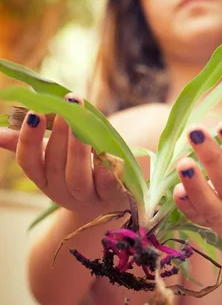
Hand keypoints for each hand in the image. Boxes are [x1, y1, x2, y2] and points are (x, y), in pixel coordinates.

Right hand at [0, 94, 126, 216]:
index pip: (28, 161)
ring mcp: (86, 196)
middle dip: (60, 134)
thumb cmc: (74, 169)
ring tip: (84, 123)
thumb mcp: (51, 157)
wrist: (106, 200)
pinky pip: (107, 188)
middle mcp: (61, 190)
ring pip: (77, 178)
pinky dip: (106, 174)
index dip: (28, 139)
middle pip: (54, 166)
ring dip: (78, 149)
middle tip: (69, 104)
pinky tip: (107, 157)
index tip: (34, 112)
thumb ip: (27, 143)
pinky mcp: (111, 197)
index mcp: (43, 177)